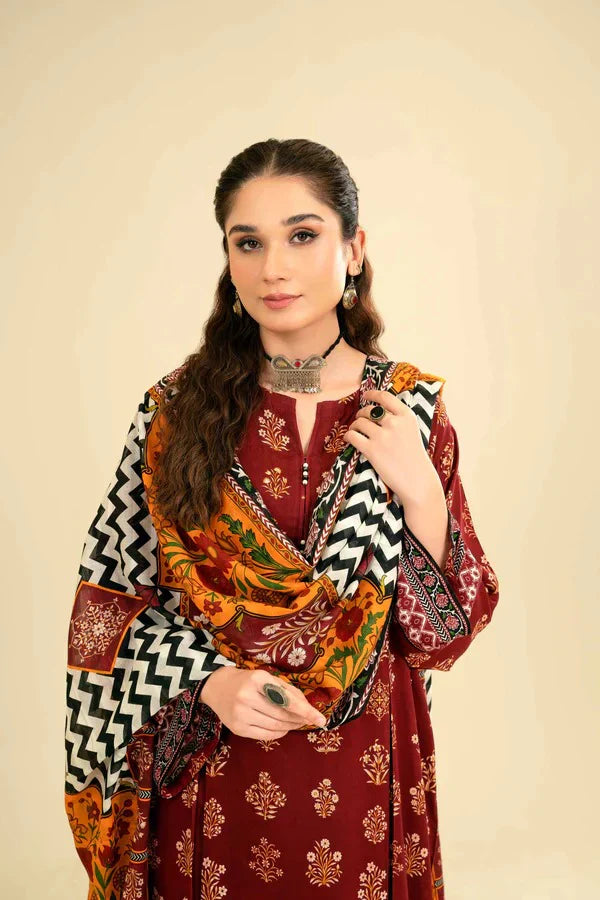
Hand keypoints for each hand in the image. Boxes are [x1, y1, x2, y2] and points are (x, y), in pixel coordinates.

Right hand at [200, 667, 327, 740]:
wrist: (217, 687)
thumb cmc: (247, 681)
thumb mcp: (266, 677)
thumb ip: (286, 690)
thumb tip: (307, 708)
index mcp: (257, 679)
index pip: (287, 699)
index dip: (305, 711)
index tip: (321, 719)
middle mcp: (247, 697)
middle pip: (282, 715)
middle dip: (299, 719)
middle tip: (308, 720)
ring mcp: (241, 715)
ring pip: (275, 726)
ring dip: (290, 726)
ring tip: (296, 722)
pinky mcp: (238, 729)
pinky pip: (265, 735)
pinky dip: (279, 733)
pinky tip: (283, 728)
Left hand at [342, 388, 440, 505]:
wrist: (417, 480)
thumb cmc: (414, 457)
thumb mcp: (412, 431)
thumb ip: (398, 419)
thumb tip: (377, 411)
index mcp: (406, 416)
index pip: (385, 397)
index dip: (372, 394)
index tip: (365, 396)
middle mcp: (394, 422)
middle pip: (369, 410)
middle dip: (361, 414)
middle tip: (360, 421)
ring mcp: (382, 436)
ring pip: (359, 422)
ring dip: (354, 426)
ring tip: (356, 432)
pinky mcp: (371, 449)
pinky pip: (352, 436)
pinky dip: (348, 436)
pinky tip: (350, 439)